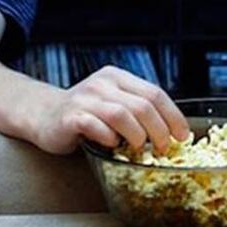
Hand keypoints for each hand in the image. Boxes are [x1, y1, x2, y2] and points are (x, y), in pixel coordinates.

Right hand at [35, 66, 189, 155]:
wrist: (44, 115)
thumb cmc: (86, 113)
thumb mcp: (115, 103)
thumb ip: (138, 110)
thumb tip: (172, 132)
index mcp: (118, 77)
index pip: (155, 93)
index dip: (173, 116)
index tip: (182, 135)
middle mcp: (102, 84)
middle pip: (143, 105)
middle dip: (159, 130)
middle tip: (162, 148)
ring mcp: (85, 99)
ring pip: (122, 115)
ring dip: (137, 136)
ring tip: (139, 148)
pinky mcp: (70, 116)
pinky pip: (96, 126)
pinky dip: (109, 138)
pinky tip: (112, 145)